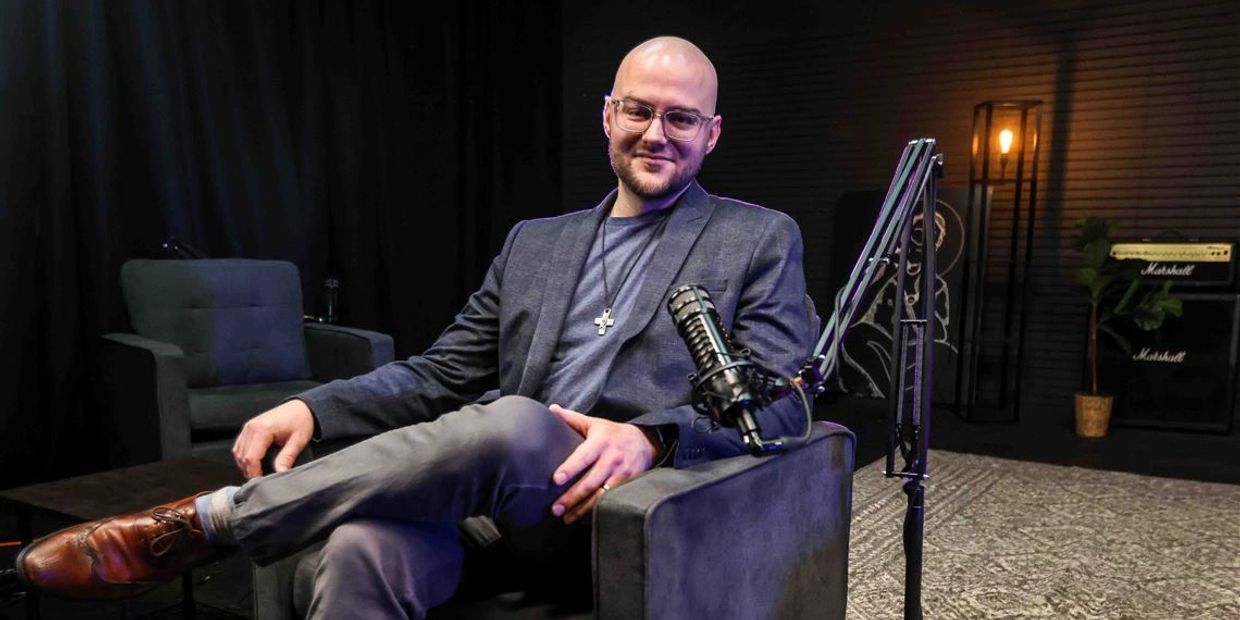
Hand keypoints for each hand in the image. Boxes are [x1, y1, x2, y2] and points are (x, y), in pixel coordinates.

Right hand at [232, 399, 314, 478]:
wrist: (301, 407)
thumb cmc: (301, 421)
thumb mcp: (298, 441)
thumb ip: (287, 457)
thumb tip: (280, 473)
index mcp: (263, 429)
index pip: (251, 458)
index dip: (254, 473)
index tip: (262, 482)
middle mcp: (252, 427)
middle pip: (242, 457)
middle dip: (250, 471)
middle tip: (261, 480)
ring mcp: (248, 427)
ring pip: (238, 452)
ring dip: (245, 465)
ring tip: (258, 473)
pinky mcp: (249, 428)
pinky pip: (239, 446)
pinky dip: (243, 456)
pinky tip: (254, 463)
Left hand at [549, 404, 656, 523]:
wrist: (645, 442)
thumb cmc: (612, 434)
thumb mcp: (595, 423)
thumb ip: (572, 419)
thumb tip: (551, 409)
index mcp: (601, 442)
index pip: (583, 456)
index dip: (570, 468)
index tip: (555, 480)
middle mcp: (612, 459)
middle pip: (591, 482)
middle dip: (572, 497)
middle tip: (555, 509)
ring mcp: (622, 475)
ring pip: (601, 496)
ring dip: (583, 510)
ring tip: (566, 519)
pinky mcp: (629, 486)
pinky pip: (611, 502)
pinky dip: (596, 512)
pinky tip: (583, 519)